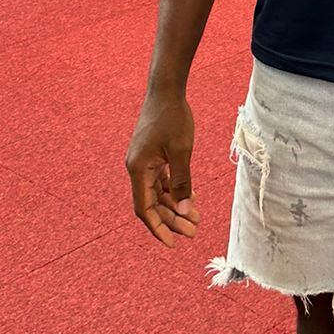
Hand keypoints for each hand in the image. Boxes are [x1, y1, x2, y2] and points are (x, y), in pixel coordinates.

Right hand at [126, 90, 200, 247]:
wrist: (166, 90)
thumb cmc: (173, 117)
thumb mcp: (181, 152)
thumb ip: (182, 182)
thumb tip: (185, 211)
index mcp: (138, 169)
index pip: (145, 209)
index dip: (158, 228)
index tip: (172, 244)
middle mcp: (137, 168)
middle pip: (152, 203)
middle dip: (172, 219)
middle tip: (193, 231)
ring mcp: (144, 162)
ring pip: (158, 193)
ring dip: (175, 206)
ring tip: (195, 219)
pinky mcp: (153, 155)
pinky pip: (162, 180)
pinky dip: (175, 190)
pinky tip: (191, 199)